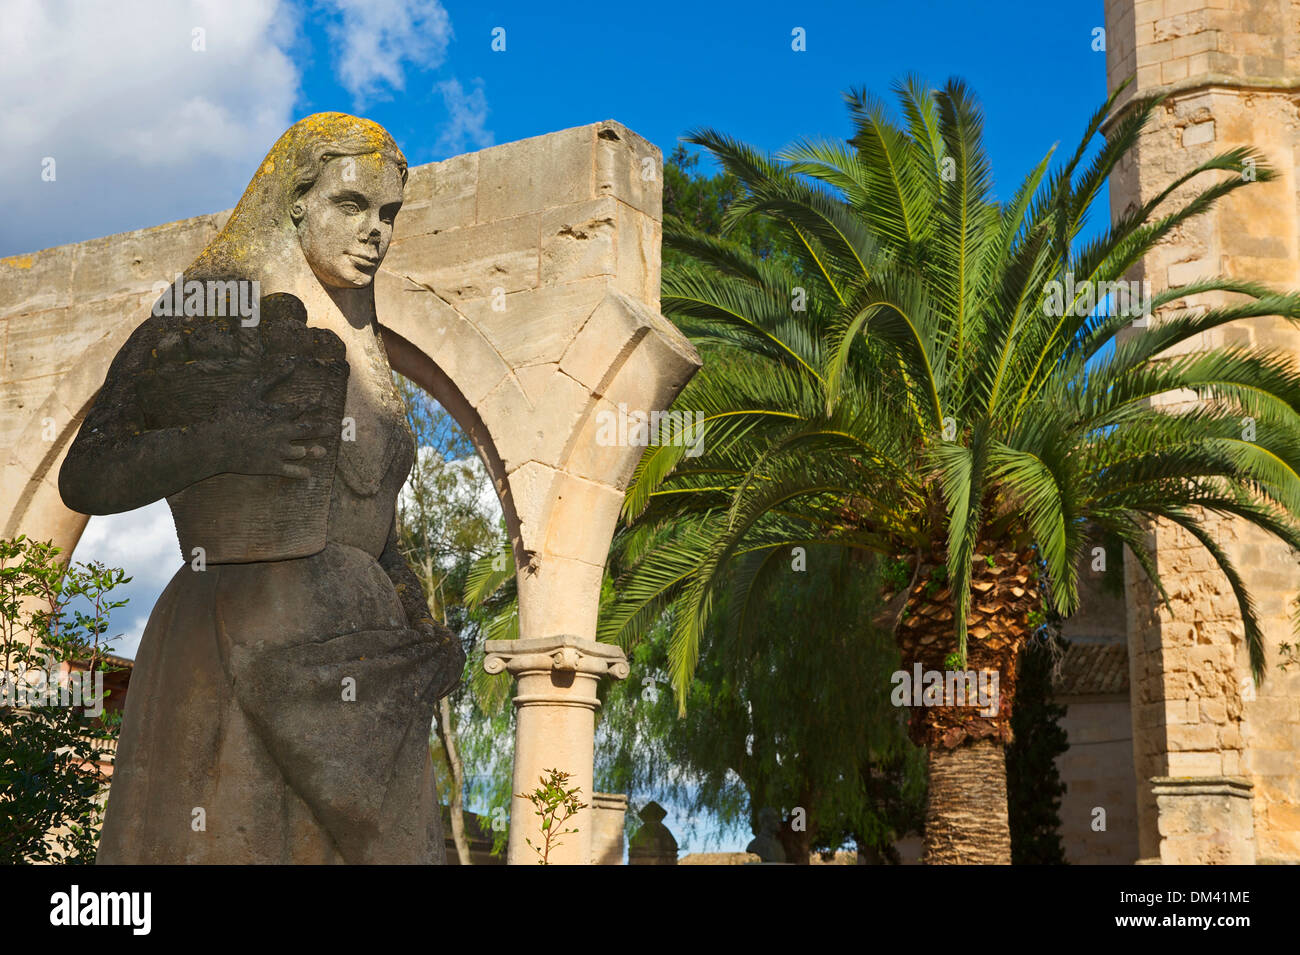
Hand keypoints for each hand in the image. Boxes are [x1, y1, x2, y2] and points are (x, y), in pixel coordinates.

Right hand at [209, 361, 340, 479]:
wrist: (214, 443)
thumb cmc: (229, 414)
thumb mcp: (250, 391)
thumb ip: (272, 378)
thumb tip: (291, 363)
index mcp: (278, 414)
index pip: (301, 407)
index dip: (313, 404)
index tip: (323, 402)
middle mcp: (282, 432)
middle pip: (308, 430)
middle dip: (322, 428)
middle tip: (333, 428)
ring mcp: (277, 451)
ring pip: (301, 452)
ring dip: (313, 452)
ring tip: (322, 452)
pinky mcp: (269, 466)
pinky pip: (290, 471)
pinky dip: (300, 472)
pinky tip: (308, 473)